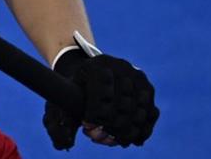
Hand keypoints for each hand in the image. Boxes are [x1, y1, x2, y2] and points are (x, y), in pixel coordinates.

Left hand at [43, 49, 159, 149]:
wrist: (89, 75)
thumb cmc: (74, 89)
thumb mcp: (62, 99)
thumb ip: (59, 121)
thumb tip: (64, 145)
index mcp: (97, 65)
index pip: (101, 93)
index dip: (95, 115)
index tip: (87, 128)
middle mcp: (120, 67)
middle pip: (123, 105)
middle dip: (112, 127)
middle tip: (99, 138)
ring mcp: (137, 77)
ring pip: (139, 111)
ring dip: (127, 132)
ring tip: (114, 140)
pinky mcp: (147, 89)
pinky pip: (151, 114)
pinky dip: (142, 130)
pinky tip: (131, 140)